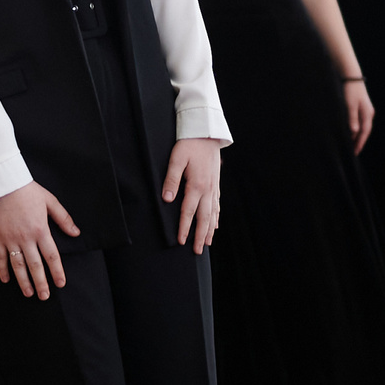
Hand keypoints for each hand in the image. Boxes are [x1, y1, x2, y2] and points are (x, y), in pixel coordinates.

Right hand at [0, 181, 76, 297]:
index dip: (56, 271)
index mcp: (41, 230)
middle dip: (40, 282)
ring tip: (28, 293)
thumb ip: (63, 218)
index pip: (51, 256)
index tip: (60, 283)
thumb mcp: (50, 201)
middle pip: (35, 265)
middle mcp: (26, 238)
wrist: (2, 183)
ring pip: (18, 265)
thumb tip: (76, 233)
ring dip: (23, 281)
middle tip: (44, 296)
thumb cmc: (27, 191)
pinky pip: (0, 257)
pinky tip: (6, 280)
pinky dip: (2, 270)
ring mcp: (10, 239)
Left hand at [163, 137, 222, 253]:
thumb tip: (167, 198)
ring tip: (207, 243)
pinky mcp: (216, 184)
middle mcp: (208, 189)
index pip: (188, 211)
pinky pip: (217, 205)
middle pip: (204, 217)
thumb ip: (171, 179)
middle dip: (200, 235)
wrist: (206, 133)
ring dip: (209, 230)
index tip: (181, 241)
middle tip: (197, 251)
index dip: (184, 228)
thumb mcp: (176, 159)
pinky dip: (216, 217)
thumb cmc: (189, 145)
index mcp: (196, 185)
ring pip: (213, 213)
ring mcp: (214, 187)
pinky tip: (215, 225)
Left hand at [342, 80, 373, 152]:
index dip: (360, 142)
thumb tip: (355, 132)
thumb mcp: (349, 105)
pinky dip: (357, 129)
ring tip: (352, 145)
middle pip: (365, 131)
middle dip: (360, 142)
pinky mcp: (362, 108)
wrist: (352, 78)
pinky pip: (361, 122)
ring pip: (363, 127)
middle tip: (354, 152)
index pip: (364, 132)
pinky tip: (352, 133)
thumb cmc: (350, 91)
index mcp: (367, 113)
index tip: (355, 152)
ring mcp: (366, 110)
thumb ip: (352, 118)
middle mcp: (369, 113)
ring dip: (358, 136)